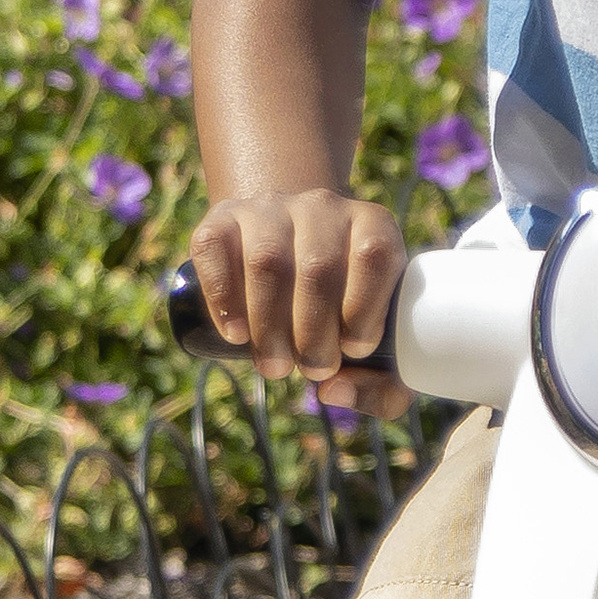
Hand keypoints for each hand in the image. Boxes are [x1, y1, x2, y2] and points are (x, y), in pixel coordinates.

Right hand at [182, 193, 409, 415]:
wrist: (292, 250)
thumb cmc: (344, 312)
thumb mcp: (381, 344)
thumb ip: (382, 389)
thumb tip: (332, 392)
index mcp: (373, 225)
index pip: (374, 255)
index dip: (364, 309)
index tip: (354, 349)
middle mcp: (323, 206)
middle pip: (317, 268)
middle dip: (314, 335)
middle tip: (312, 368)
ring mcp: (269, 208)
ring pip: (267, 262)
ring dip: (269, 327)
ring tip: (274, 365)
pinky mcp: (223, 217)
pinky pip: (214, 249)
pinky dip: (222, 298)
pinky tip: (236, 333)